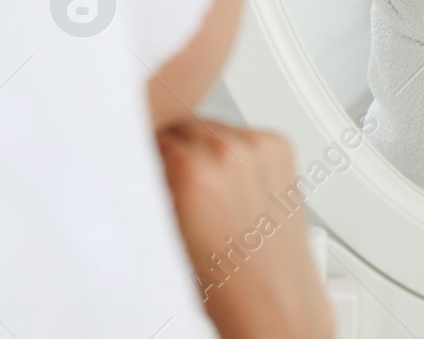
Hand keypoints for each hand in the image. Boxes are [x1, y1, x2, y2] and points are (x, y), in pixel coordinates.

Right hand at [157, 119, 333, 338]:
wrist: (273, 298)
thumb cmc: (221, 279)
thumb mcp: (165, 228)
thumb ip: (152, 182)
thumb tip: (143, 152)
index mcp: (190, 172)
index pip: (152, 133)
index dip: (145, 151)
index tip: (145, 160)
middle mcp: (226, 153)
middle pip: (182, 124)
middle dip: (175, 149)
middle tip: (178, 184)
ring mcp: (257, 147)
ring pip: (212, 126)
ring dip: (205, 147)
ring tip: (211, 190)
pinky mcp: (279, 146)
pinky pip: (243, 134)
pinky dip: (235, 151)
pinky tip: (236, 185)